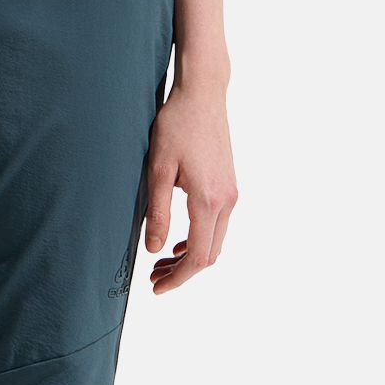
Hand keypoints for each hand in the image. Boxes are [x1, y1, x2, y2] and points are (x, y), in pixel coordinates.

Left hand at [144, 82, 237, 291]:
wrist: (203, 96)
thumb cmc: (176, 126)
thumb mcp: (157, 169)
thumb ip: (158, 213)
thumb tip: (154, 250)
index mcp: (209, 200)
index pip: (198, 256)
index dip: (178, 279)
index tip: (156, 288)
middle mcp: (227, 201)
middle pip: (210, 255)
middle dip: (182, 273)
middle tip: (153, 279)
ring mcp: (231, 194)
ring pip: (215, 241)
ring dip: (190, 257)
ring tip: (160, 263)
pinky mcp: (229, 186)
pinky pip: (218, 225)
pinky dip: (199, 240)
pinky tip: (179, 242)